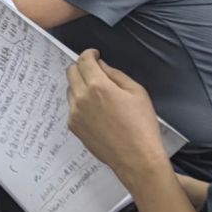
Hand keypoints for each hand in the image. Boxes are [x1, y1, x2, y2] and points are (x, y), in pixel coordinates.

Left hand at [66, 51, 168, 183]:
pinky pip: (72, 107)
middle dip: (82, 67)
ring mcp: (74, 113)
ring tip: (98, 94)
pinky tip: (97, 111)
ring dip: (80, 85)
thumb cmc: (141, 125)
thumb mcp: (137, 92)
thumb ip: (115, 74)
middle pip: (71, 72)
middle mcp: (81, 98)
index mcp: (98, 86)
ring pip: (70, 89)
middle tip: (95, 71)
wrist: (136, 158)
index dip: (89, 54)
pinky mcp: (73, 126)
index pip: (84, 60)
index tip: (95, 55)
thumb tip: (101, 66)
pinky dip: (80, 102)